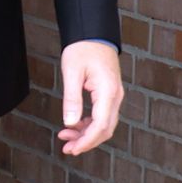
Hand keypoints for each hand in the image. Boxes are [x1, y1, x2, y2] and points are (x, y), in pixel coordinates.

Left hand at [57, 40, 123, 155]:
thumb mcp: (72, 72)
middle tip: (67, 149)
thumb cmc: (82, 49)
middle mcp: (115, 97)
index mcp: (108, 92)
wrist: (94, 34)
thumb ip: (71, 98)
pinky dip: (89, 124)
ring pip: (104, 124)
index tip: (73, 149)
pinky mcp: (109, 95)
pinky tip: (75, 125)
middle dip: (86, 141)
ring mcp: (114, 96)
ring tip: (66, 138)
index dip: (87, 140)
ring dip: (87, 134)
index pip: (101, 125)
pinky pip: (102, 116)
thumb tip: (69, 123)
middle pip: (105, 129)